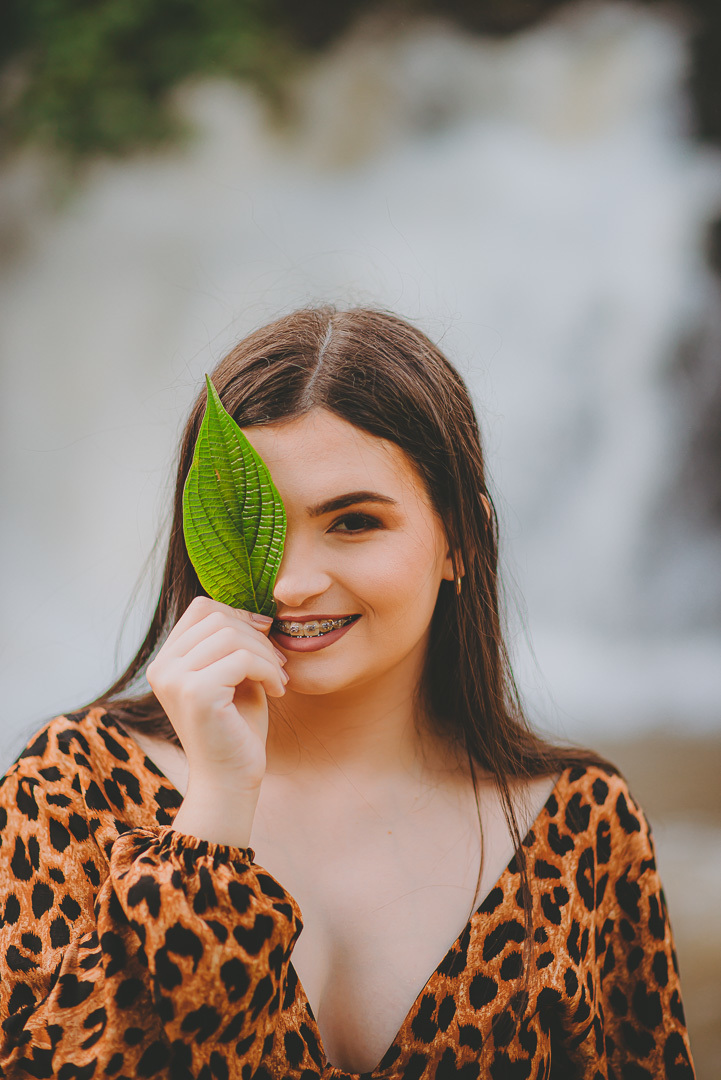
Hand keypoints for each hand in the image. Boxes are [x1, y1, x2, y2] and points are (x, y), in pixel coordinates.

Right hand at [146, 596, 286, 794]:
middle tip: (278, 665)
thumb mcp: (233, 675)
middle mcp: (162, 667)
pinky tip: (277, 691)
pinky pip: (243, 658)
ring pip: (232, 635)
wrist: (231, 779)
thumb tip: (254, 612)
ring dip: (266, 654)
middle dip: (257, 637)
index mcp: (166, 661)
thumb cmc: (237, 727)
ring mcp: (174, 679)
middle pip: (218, 618)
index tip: (264, 640)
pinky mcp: (196, 693)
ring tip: (277, 679)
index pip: (201, 609)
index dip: (239, 616)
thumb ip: (234, 643)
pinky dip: (268, 670)